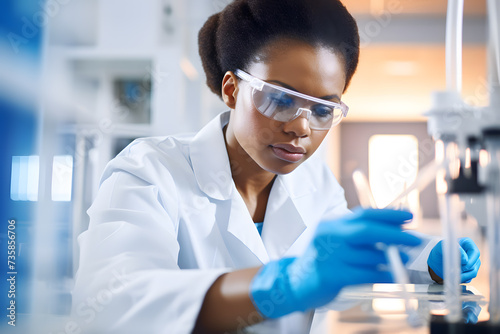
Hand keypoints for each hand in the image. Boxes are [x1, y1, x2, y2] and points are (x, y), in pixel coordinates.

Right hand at [249, 208, 421, 318]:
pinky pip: (364, 274)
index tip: (409, 216)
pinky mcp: (330, 276)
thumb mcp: (335, 240)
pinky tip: (390, 274)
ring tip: (404, 259)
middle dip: (394, 234)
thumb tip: (394, 230)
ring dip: (390, 257)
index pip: (362, 214)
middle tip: (414, 239)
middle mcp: (329, 236)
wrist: (295, 282)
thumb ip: (357, 233)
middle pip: (365, 231)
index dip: (388, 214)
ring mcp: (328, 256)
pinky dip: (381, 274)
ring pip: (367, 255)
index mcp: (332, 224)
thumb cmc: (322, 260)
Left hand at [427, 237, 480, 283]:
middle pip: (476, 263)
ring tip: (452, 274)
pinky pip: (470, 278)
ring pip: (473, 272)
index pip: (475, 252)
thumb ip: (453, 248)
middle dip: (465, 268)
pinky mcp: (469, 272)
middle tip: (455, 270)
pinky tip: (454, 276)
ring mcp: (472, 263)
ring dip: (463, 275)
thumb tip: (464, 257)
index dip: (470, 259)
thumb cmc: (439, 251)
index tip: (462, 263)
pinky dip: (462, 279)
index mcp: (467, 243)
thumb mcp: (441, 247)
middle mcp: (472, 253)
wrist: (435, 262)